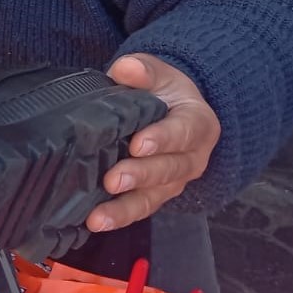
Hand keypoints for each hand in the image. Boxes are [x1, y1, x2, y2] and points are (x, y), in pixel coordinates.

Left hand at [87, 54, 220, 231]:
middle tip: (113, 180)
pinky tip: (95, 222)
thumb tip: (126, 69)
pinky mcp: (156, 195)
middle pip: (169, 170)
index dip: (162, 139)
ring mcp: (174, 181)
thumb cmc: (164, 91)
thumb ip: (144, 70)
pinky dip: (118, 217)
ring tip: (98, 217)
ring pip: (154, 197)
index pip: (183, 132)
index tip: (138, 144)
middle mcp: (192, 158)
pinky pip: (140, 209)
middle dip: (140, 176)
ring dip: (125, 208)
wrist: (172, 109)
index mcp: (198, 123)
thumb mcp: (158, 72)